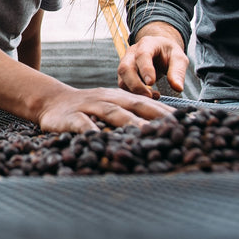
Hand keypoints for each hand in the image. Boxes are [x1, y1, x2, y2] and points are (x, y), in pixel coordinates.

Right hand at [36, 87, 175, 132]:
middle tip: (174, 129)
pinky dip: (93, 132)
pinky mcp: (71, 117)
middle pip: (135, 106)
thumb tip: (160, 132)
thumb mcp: (110, 107)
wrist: (51, 101)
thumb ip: (130, 115)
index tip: (187, 123)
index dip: (166, 113)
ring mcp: (89, 107)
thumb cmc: (87, 109)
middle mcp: (108, 99)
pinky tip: (102, 141)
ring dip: (130, 123)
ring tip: (146, 134)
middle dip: (155, 117)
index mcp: (120, 97)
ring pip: (113, 113)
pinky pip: (83, 124)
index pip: (147, 103)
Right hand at [118, 31, 187, 97]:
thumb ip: (178, 72)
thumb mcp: (179, 59)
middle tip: (149, 96)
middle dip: (135, 85)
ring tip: (152, 96)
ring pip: (122, 78)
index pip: (142, 55)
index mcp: (147, 44)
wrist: (160, 49)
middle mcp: (132, 52)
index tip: (151, 83)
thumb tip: (178, 88)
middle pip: (125, 68)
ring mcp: (125, 62)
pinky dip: (133, 93)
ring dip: (134, 91)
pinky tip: (148, 95)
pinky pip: (123, 85)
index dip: (145, 69)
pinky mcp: (124, 73)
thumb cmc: (169, 53)